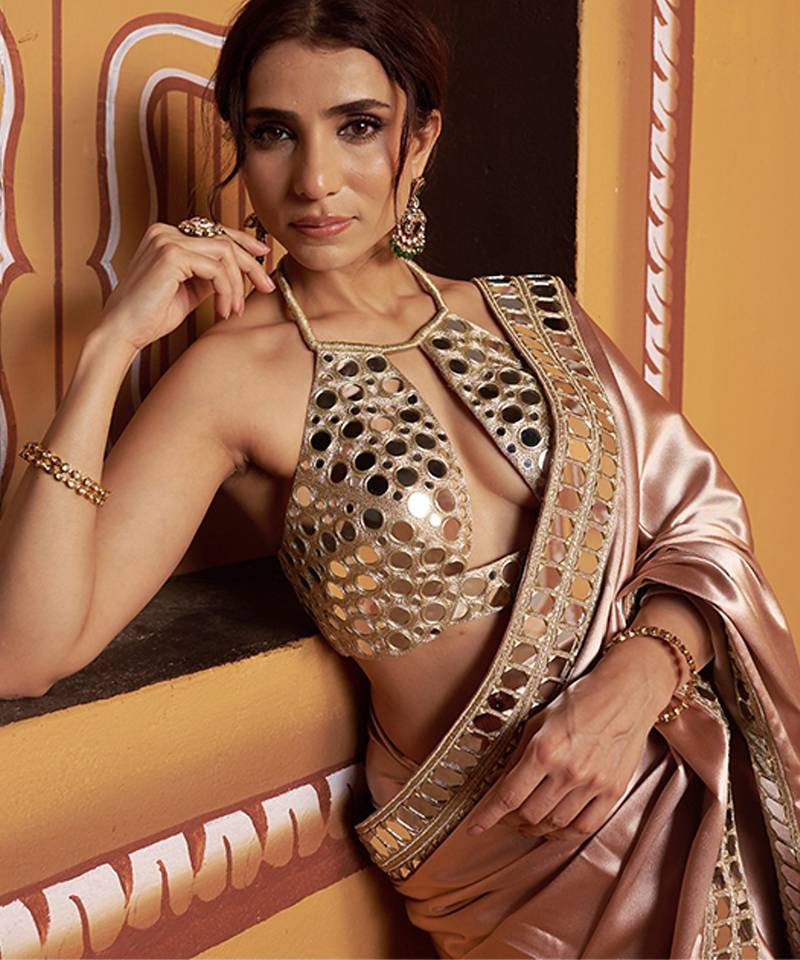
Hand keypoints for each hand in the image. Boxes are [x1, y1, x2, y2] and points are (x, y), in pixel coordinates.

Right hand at [98, 221, 274, 351]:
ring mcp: (167, 240)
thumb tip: (238, 271)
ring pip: (224, 253)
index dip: (243, 243)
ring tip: (233, 309)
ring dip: (237, 284)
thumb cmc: (152, 315)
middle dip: (250, 264)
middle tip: (267, 286)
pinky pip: (216, 269)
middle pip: (223, 239)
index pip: (214, 231)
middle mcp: (166, 231)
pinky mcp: (171, 255)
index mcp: (167, 236)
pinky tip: (223, 310)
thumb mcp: (189, 290)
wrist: (123, 331)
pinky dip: (227, 291)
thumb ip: (209, 275)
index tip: (263, 256)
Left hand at [463, 665, 659, 842]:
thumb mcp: (539, 719)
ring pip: (555, 824)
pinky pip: (584, 826)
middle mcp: (568, 771)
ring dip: (535, 828)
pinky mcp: (613, 791)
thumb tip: (501, 780)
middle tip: (503, 817)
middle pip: (529, 813)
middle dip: (509, 820)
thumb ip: (520, 752)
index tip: (474, 828)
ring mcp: (593, 784)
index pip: (508, 795)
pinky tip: (555, 828)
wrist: (627, 692)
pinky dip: (564, 833)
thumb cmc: (581, 699)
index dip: (487, 816)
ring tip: (525, 823)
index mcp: (544, 750)